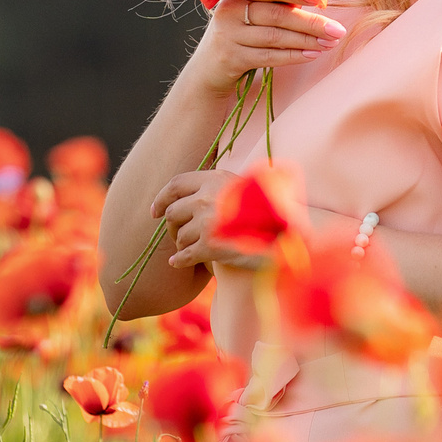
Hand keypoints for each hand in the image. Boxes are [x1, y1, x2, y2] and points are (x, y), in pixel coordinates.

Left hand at [152, 169, 273, 271]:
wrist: (286, 237)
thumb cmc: (269, 213)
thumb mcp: (244, 187)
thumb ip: (219, 187)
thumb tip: (189, 195)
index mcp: (215, 179)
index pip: (176, 184)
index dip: (161, 198)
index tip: (154, 211)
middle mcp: (207, 197)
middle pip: (172, 213)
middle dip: (173, 227)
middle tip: (179, 235)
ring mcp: (208, 221)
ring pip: (179, 237)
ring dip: (184, 245)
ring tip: (196, 249)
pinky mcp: (210, 246)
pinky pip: (184, 255)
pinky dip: (180, 261)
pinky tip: (179, 263)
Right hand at [186, 0, 346, 97]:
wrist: (207, 67)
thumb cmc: (240, 32)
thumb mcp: (249, 10)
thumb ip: (275, 0)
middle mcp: (230, 9)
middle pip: (278, 14)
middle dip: (312, 22)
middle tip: (338, 29)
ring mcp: (228, 34)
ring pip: (276, 36)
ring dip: (307, 40)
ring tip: (330, 43)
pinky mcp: (231, 58)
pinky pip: (269, 56)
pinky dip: (293, 56)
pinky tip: (312, 55)